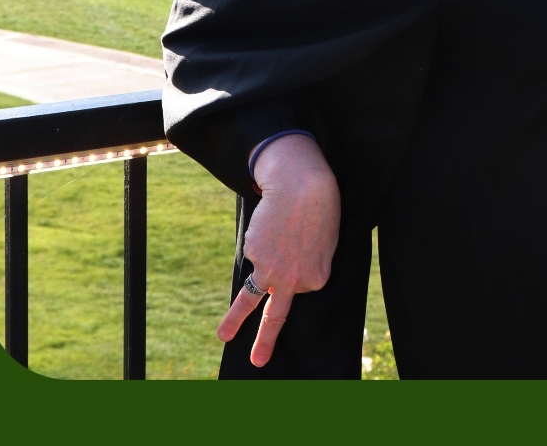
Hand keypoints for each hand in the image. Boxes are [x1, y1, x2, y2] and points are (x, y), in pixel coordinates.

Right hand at [219, 133, 339, 367]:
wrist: (301, 184)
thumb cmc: (318, 209)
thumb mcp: (323, 244)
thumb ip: (307, 263)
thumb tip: (285, 270)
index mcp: (316, 281)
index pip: (301, 285)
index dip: (299, 267)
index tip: (303, 249)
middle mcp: (293, 281)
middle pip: (275, 316)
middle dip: (264, 341)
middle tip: (256, 362)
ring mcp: (271, 268)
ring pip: (251, 295)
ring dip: (235, 318)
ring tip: (223, 335)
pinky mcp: (253, 251)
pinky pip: (254, 251)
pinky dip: (259, 240)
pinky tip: (269, 224)